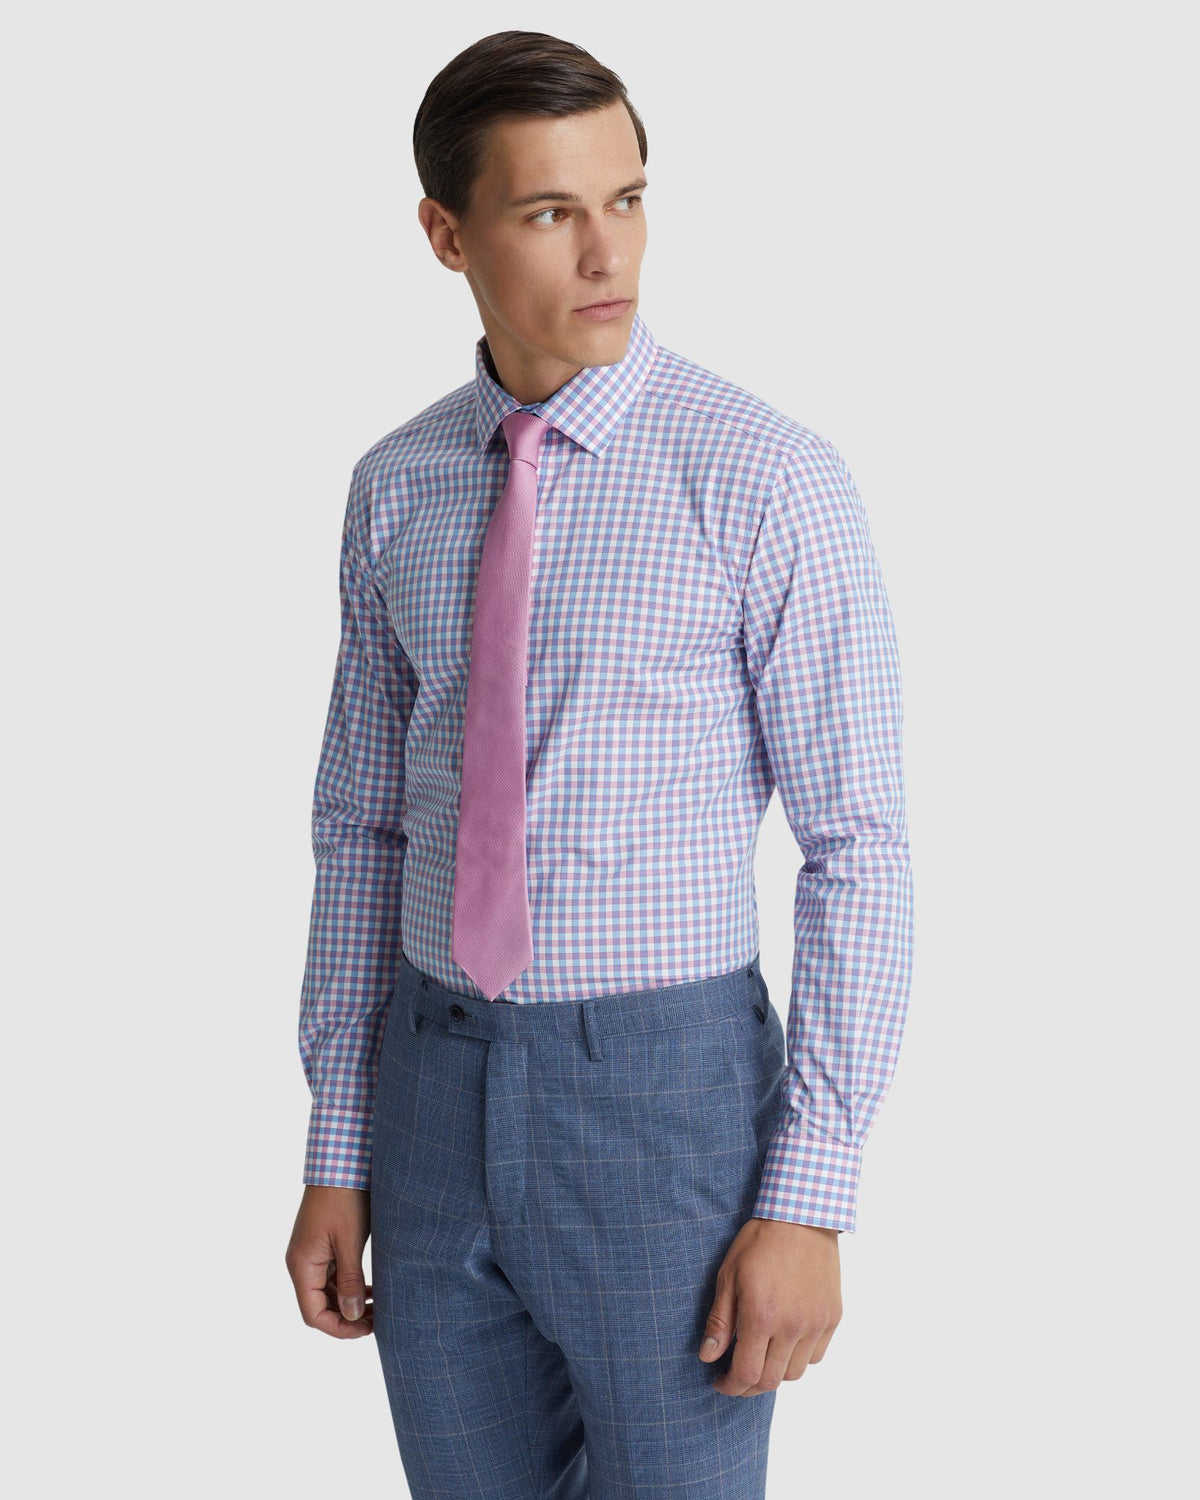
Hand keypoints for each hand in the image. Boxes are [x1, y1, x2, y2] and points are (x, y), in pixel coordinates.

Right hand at [285, 1185, 373, 1338]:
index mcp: (302, 1265)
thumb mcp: (349, 1240)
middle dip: (346, 1318)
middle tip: (378, 1320)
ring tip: (378, 1306)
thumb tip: (350, 1316)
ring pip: (327, 1292)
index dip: (339, 1328)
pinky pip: (332, 1275)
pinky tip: (370, 1288)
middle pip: (319, 1305)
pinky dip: (349, 1286)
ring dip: (349, 1302)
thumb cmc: (343, 1198)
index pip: (313, 1314)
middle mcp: (302, 1263)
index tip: (367, 1329)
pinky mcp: (322, 1245)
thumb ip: (349, 1279)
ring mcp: (311, 1254)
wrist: (340, 1162)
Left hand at [698, 1216, 841, 1394]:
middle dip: (749, 1385)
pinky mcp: (832, 1317)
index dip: (730, 1386)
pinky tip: (785, 1342)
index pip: (746, 1375)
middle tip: (736, 1373)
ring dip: (774, 1372)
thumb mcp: (729, 1276)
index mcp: (761, 1317)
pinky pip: (816, 1355)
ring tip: (761, 1356)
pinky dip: (799, 1358)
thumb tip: (707, 1356)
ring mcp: (816, 1324)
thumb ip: (719, 1322)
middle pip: (771, 1381)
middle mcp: (792, 1327)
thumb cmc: (760, 1242)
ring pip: (795, 1373)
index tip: (720, 1381)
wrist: (801, 1217)